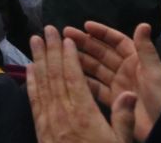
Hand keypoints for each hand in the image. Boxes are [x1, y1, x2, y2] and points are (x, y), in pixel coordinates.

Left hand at [29, 27, 135, 142]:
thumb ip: (124, 119)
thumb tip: (131, 93)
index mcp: (84, 115)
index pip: (74, 78)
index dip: (68, 56)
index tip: (65, 38)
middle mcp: (64, 114)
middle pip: (55, 75)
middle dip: (51, 50)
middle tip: (46, 29)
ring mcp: (50, 121)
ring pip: (42, 84)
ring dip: (38, 60)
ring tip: (35, 40)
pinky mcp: (41, 130)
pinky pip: (35, 101)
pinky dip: (31, 82)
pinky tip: (29, 69)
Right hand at [65, 22, 160, 140]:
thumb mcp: (156, 71)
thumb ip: (146, 49)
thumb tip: (143, 23)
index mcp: (136, 60)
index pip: (117, 41)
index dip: (102, 32)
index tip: (85, 25)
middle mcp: (125, 69)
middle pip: (102, 53)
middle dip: (85, 43)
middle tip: (66, 34)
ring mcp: (118, 85)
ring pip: (96, 68)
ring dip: (81, 59)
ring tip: (63, 52)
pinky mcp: (115, 100)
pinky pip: (96, 87)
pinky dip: (85, 81)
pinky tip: (71, 75)